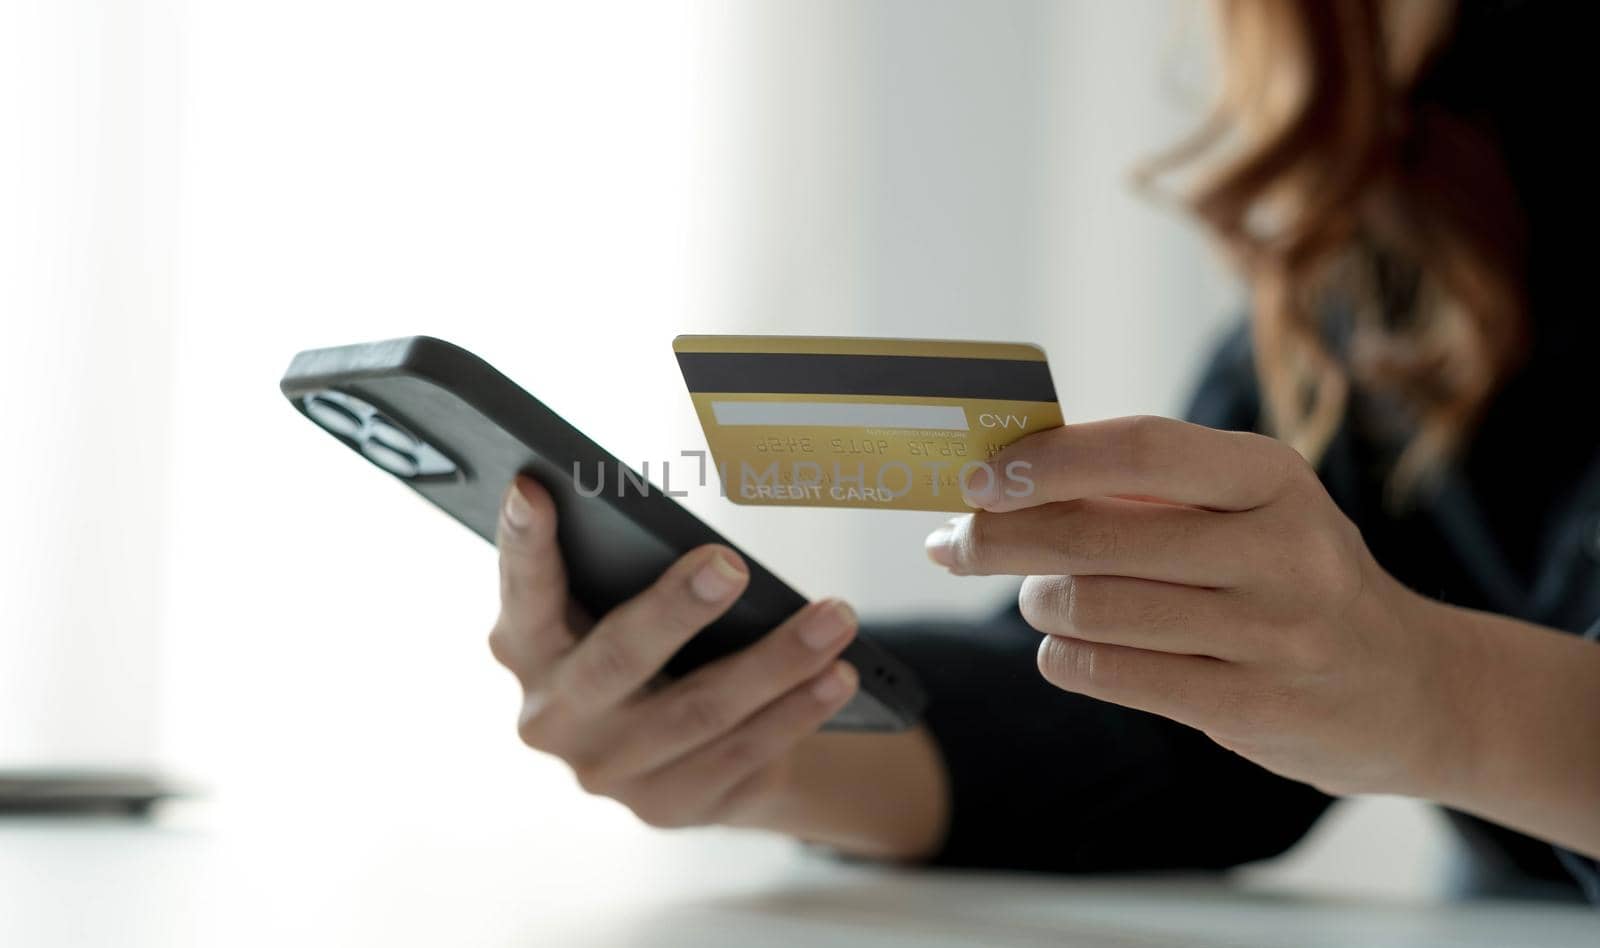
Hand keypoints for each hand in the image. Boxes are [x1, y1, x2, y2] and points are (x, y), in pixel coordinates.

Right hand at [488, 475, 860, 829]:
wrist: (682, 752)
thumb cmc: (651, 646)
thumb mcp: (620, 608)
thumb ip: (623, 576)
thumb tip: (699, 548)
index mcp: (526, 647)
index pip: (523, 590)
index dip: (523, 544)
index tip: (532, 487)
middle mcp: (551, 716)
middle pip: (617, 659)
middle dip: (677, 610)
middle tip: (731, 565)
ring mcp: (605, 771)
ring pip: (698, 711)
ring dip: (776, 661)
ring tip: (835, 617)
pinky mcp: (663, 807)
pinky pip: (740, 753)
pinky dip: (795, 710)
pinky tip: (837, 676)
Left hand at [925, 415, 1472, 798]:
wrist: (1408, 687)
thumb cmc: (1290, 576)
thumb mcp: (1248, 508)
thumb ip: (1142, 489)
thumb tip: (1000, 480)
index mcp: (1273, 478)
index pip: (1140, 449)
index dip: (1046, 461)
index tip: (977, 476)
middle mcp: (1282, 551)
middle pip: (1098, 538)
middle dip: (1003, 538)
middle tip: (956, 543)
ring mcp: (1271, 636)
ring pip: (1093, 610)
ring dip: (1039, 601)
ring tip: (1040, 597)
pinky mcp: (1251, 709)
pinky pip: (1111, 673)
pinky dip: (1066, 656)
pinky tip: (1067, 647)